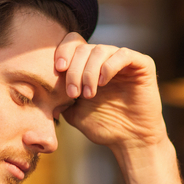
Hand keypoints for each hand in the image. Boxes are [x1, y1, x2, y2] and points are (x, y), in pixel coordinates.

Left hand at [54, 33, 166, 150]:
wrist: (131, 140)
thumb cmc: (104, 127)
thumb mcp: (74, 112)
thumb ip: (59, 97)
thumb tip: (41, 88)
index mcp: (89, 65)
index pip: (73, 43)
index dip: (63, 51)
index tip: (57, 70)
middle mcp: (106, 59)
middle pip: (84, 48)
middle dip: (74, 70)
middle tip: (73, 93)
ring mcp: (124, 61)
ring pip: (101, 50)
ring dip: (89, 72)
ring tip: (89, 94)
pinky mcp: (142, 65)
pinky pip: (123, 54)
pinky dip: (109, 66)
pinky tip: (103, 83)